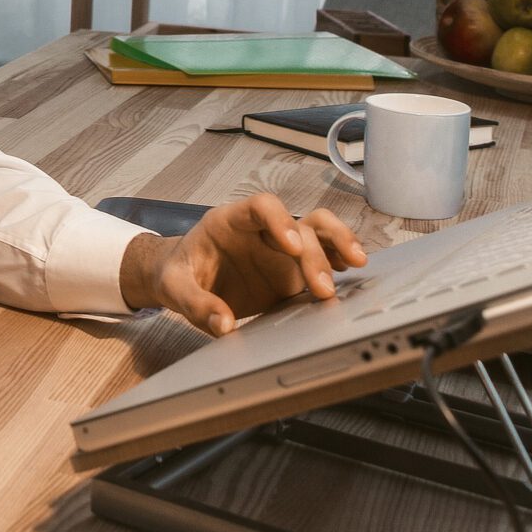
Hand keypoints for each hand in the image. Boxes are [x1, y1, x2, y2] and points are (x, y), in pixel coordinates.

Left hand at [119, 192, 367, 335]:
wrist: (181, 278)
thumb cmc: (178, 273)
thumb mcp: (174, 288)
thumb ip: (195, 304)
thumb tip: (223, 324)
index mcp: (229, 222)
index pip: (261, 207)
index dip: (280, 221)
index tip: (291, 247)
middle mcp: (261, 232)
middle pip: (299, 225)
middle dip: (314, 253)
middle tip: (323, 288)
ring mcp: (279, 251)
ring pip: (319, 232)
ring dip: (339, 244)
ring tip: (358, 264)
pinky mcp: (290, 272)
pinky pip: (322, 259)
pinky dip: (338, 261)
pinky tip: (353, 274)